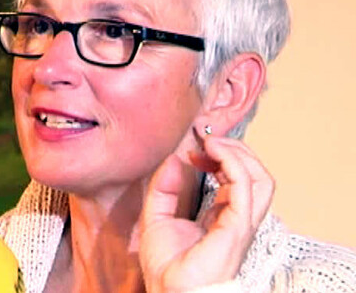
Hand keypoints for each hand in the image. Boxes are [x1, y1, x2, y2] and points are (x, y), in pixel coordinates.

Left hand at [139, 131, 274, 291]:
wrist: (169, 292)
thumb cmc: (167, 267)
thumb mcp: (156, 217)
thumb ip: (163, 188)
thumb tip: (174, 159)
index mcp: (222, 218)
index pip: (237, 181)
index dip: (220, 159)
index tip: (195, 150)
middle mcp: (237, 219)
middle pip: (256, 176)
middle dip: (236, 151)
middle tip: (209, 140)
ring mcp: (241, 223)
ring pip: (261, 179)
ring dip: (239, 154)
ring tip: (214, 143)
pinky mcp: (237, 226)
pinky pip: (247, 187)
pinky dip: (233, 163)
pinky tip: (213, 152)